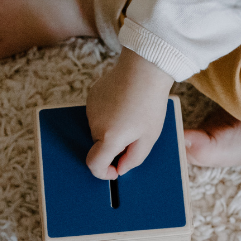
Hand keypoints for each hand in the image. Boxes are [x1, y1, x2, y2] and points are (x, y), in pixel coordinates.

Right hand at [85, 48, 175, 178]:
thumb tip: (120, 168)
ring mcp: (90, 109)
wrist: (145, 68)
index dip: (103, 172)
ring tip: (132, 114)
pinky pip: (98, 114)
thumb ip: (133, 159)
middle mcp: (94, 124)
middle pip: (99, 146)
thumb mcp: (149, 137)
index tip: (115, 170)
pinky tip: (124, 103)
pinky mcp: (91, 96)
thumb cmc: (150, 104)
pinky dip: (109, 115)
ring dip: (112, 129)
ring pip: (99, 130)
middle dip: (115, 146)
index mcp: (109, 137)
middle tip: (136, 133)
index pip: (94, 164)